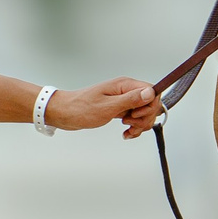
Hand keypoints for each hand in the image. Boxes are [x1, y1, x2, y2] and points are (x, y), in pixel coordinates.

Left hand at [44, 76, 164, 138]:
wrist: (65, 113)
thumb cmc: (81, 108)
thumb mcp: (108, 106)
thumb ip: (131, 100)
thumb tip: (150, 93)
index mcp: (124, 85)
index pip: (152, 91)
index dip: (149, 106)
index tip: (136, 115)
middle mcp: (126, 90)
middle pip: (150, 104)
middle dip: (144, 118)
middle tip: (129, 123)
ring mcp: (123, 100)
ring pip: (144, 113)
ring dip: (139, 125)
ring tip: (127, 129)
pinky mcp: (120, 108)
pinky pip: (135, 118)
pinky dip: (134, 128)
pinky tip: (127, 133)